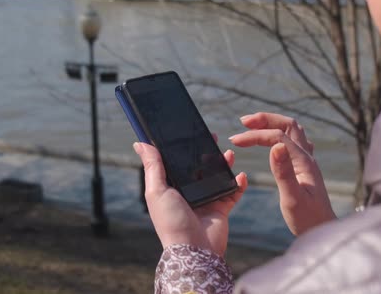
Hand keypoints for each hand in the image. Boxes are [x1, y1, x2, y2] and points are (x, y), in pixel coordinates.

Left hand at [133, 141, 247, 256]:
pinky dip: (238, 183)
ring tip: (228, 154)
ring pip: (217, 176)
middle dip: (207, 152)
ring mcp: (206, 200)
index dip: (183, 147)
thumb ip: (152, 166)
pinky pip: (233, 192)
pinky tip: (240, 175)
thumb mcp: (157, 190)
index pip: (177, 162)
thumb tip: (139, 142)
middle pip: (199, 166)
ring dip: (224, 164)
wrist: (194, 250)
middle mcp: (188, 192)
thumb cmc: (171, 221)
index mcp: (171, 187)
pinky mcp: (221, 209)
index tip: (190, 132)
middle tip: (214, 137)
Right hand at [229, 112, 335, 235]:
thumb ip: (283, 172)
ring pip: (292, 131)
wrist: (322, 231)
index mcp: (303, 162)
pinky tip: (272, 140)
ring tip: (253, 126)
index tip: (235, 141)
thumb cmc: (307, 219)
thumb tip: (275, 145)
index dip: (255, 136)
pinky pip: (294, 141)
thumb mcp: (292, 198)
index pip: (277, 137)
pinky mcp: (304, 168)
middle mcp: (307, 157)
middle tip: (243, 122)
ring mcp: (307, 161)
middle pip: (288, 125)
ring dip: (272, 124)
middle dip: (265, 120)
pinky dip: (279, 133)